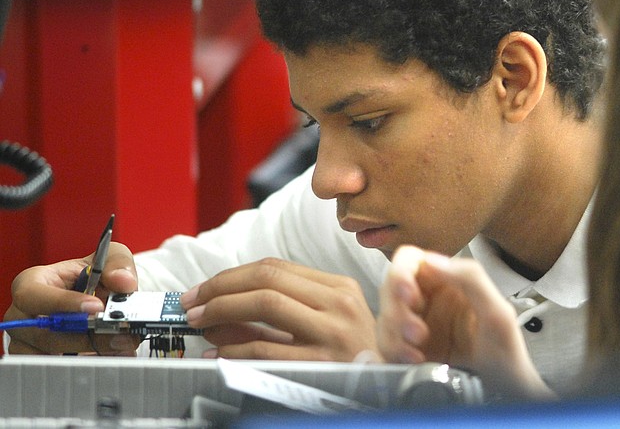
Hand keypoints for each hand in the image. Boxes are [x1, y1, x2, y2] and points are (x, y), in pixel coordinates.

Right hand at [4, 241, 139, 354]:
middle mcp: (23, 316)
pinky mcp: (42, 361)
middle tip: (120, 334)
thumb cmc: (94, 275)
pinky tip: (115, 355)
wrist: (98, 296)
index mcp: (31, 284)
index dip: (64, 302)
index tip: (97, 307)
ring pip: (53, 356)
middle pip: (45, 334)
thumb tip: (123, 281)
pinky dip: (91, 365)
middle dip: (87, 336)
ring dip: (91, 354)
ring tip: (123, 346)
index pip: (34, 295)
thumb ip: (118, 264)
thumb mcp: (109, 258)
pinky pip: (62, 370)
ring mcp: (29, 342)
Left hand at [180, 257, 377, 360]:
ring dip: (223, 309)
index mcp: (339, 288)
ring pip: (267, 303)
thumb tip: (221, 310)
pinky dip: (235, 349)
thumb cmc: (353, 358)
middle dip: (219, 288)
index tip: (203, 289)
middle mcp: (339, 304)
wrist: (389, 389)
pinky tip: (216, 354)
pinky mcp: (323, 363)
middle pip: (267, 279)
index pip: (275, 267)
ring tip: (199, 321)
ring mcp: (333, 333)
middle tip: (191, 303)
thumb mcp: (326, 324)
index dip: (231, 275)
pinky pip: (269, 349)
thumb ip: (281, 313)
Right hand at [377, 245, 553, 399]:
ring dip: (395, 335)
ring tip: (417, 352)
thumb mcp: (497, 312)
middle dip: (397, 311)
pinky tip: (414, 361)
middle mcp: (429, 299)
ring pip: (385, 317)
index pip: (411, 261)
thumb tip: (432, 260)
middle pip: (390, 289)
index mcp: (449, 281)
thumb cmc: (507, 354)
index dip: (401, 272)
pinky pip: (385, 344)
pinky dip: (393, 353)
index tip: (408, 294)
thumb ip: (470, 279)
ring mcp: (416, 325)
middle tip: (417, 332)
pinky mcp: (408, 350)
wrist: (504, 394)